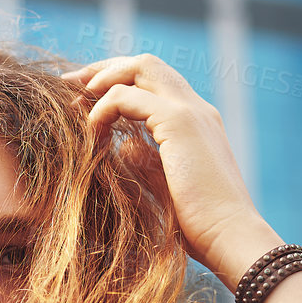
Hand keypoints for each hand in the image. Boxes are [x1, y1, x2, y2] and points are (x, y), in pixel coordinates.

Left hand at [62, 54, 274, 281]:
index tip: (86, 98)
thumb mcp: (166, 186)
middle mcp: (197, 109)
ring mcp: (190, 111)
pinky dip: (103, 108)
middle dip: (104, 68)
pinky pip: (127, 97)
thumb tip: (121, 146)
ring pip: (140, 67)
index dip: (119, 81)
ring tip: (76, 104)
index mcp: (197, 122)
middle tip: (71, 85)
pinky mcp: (179, 122)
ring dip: (101, 80)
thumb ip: (145, 160)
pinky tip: (91, 131)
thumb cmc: (200, 226)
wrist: (230, 238)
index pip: (155, 82)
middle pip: (146, 64)